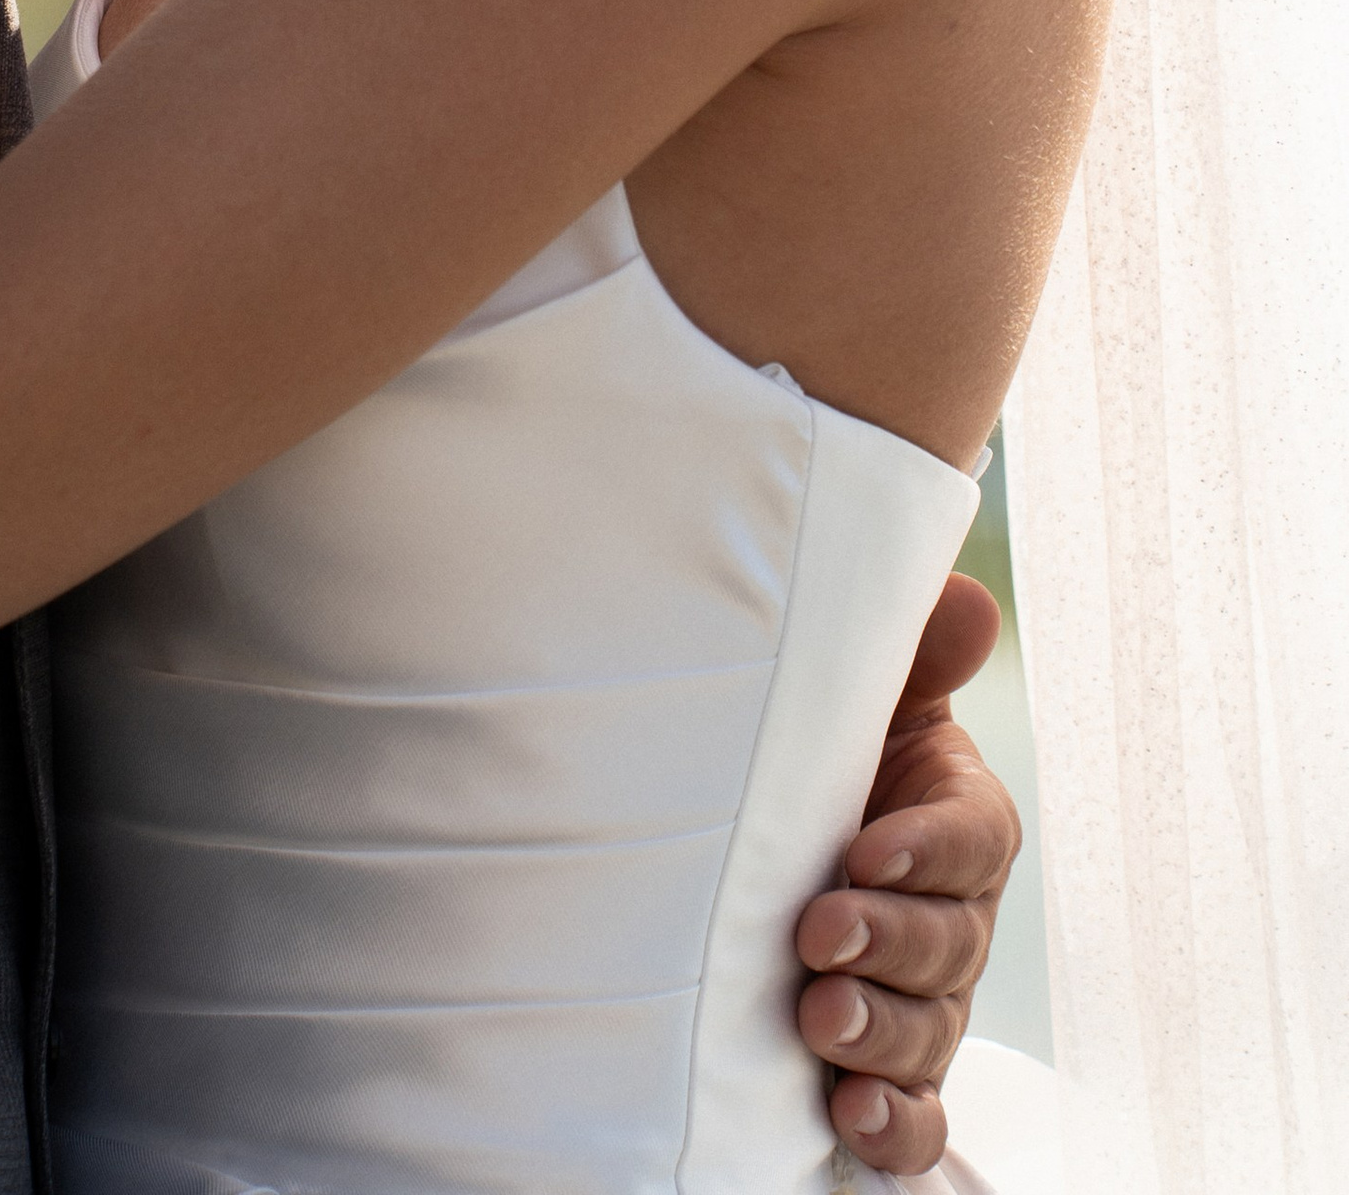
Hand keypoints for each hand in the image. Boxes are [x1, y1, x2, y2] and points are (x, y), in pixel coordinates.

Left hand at [793, 573, 1019, 1173]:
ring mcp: (924, 1000)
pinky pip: (915, 1112)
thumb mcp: (857, 695)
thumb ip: (910, 653)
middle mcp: (953, 917)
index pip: (971, 840)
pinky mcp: (888, 1068)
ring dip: (880, 1034)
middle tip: (819, 935)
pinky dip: (893, 1123)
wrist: (755, 830)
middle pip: (950, 944)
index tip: (864, 847)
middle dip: (889, 943)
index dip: (927, 850)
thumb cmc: (819, 748)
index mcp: (955, 818)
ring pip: (930, 1030)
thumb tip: (970, 603)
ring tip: (820, 1021)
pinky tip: (855, 1115)